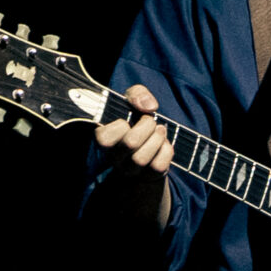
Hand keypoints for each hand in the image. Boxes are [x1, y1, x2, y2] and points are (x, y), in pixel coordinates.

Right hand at [92, 83, 172, 231]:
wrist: (147, 144)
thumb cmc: (135, 120)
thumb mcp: (132, 100)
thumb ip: (137, 94)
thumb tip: (149, 106)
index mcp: (104, 139)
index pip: (104, 138)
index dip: (120, 125)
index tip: (127, 119)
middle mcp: (114, 157)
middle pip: (130, 143)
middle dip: (147, 126)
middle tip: (151, 121)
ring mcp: (130, 170)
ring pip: (142, 159)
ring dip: (157, 139)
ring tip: (160, 130)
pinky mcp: (148, 176)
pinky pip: (158, 166)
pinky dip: (166, 151)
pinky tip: (164, 143)